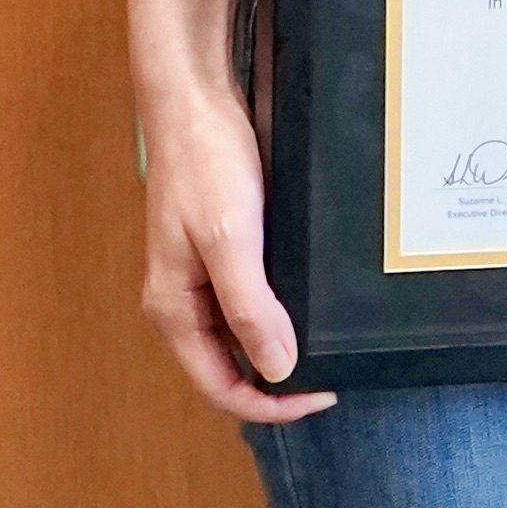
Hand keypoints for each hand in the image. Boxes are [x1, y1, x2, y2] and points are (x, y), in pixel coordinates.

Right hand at [137, 74, 334, 422]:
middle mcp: (184, 303)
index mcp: (174, 309)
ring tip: (328, 351)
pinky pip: (250, 303)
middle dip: (278, 384)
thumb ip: (248, 305)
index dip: (271, 404)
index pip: (221, 387)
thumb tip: (277, 369)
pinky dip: (280, 317)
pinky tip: (311, 311)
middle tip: (332, 379)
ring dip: (280, 352)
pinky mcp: (224, 255)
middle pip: (230, 370)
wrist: (195, 102)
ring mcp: (203, 280)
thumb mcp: (230, 237)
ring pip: (242, 339)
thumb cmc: (203, 164)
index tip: (321, 395)